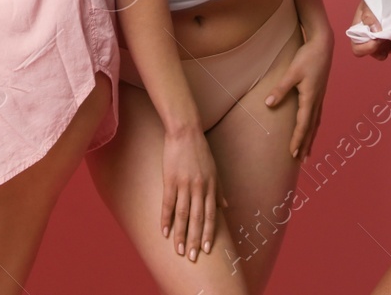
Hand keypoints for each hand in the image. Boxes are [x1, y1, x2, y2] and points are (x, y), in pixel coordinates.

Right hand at [160, 121, 224, 261]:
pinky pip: (168, 203)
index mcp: (211, 187)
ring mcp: (184, 184)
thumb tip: (226, 207)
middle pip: (197, 219)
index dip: (209, 234)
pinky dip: (166, 218)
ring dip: (181, 234)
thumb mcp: (215, 171)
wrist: (185, 132)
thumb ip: (219, 190)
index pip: (211, 216)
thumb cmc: (200, 151)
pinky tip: (164, 231)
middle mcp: (200, 188)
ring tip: (179, 250)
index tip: (207, 250)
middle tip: (192, 257)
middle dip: (195, 239)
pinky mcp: (170, 180)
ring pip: (183, 215)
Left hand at [263, 26, 332, 158]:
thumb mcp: (292, 73)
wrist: (323, 45)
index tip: (293, 154)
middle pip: (311, 129)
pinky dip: (313, 127)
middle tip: (301, 161)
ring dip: (310, 138)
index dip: (297, 140)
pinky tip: (311, 129)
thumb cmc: (307, 57)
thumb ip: (280, 89)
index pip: (303, 125)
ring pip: (315, 123)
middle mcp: (317, 101)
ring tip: (307, 152)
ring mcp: (319, 98)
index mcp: (310, 99)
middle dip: (305, 145)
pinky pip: (316, 115)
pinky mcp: (319, 93)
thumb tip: (268, 104)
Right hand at [351, 0, 390, 59]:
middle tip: (389, 36)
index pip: (358, 49)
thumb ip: (368, 15)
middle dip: (382, 47)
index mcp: (359, 32)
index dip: (366, 48)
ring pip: (387, 51)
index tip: (377, 40)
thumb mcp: (368, 3)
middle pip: (374, 53)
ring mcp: (381, 40)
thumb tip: (374, 29)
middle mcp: (369, 38)